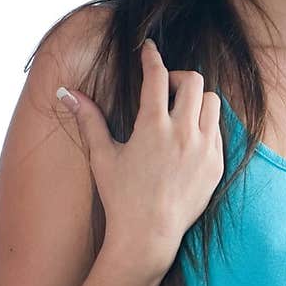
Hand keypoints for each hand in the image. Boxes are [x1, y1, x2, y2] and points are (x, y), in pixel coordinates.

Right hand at [56, 39, 223, 277]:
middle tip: (165, 89)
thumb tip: (66, 92)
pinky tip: (189, 138)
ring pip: (213, 102)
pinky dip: (206, 126)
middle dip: (178, 78)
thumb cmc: (121, 196)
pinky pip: (219, 131)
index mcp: (153, 126)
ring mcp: (205, 149)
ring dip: (197, 99)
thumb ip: (88, 120)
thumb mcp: (102, 156)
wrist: (149, 235)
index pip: (158, 75)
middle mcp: (184, 133)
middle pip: (194, 81)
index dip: (152, 57)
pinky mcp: (217, 165)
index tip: (149, 49)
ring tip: (180, 112)